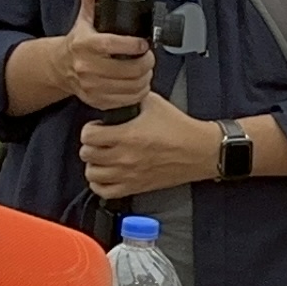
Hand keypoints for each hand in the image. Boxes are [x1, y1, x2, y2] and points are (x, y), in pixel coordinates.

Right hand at [61, 0, 155, 109]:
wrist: (60, 68)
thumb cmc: (76, 43)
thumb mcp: (84, 18)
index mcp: (85, 45)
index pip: (113, 45)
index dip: (133, 45)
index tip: (143, 43)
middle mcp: (87, 67)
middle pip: (127, 70)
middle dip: (146, 63)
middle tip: (149, 57)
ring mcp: (92, 87)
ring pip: (130, 87)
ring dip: (145, 79)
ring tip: (146, 70)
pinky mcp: (96, 101)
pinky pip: (125, 101)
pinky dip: (137, 93)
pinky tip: (138, 84)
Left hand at [78, 97, 217, 197]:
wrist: (199, 151)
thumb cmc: (180, 129)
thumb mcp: (154, 103)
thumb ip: (131, 99)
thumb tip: (117, 94)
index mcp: (128, 135)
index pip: (88, 135)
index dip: (90, 129)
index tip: (98, 127)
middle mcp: (125, 157)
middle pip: (87, 154)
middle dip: (91, 145)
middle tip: (100, 141)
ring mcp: (129, 175)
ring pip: (92, 174)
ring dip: (94, 164)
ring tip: (102, 157)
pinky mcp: (135, 187)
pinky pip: (104, 191)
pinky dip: (100, 183)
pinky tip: (107, 173)